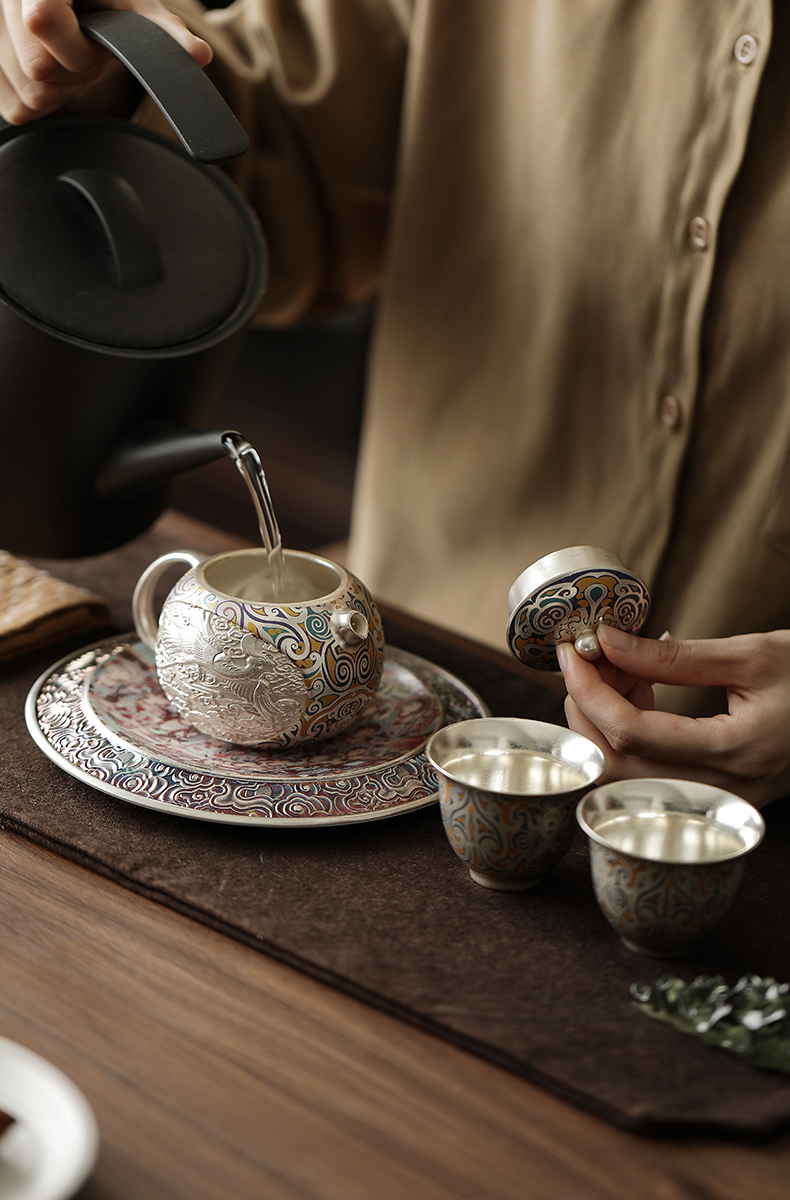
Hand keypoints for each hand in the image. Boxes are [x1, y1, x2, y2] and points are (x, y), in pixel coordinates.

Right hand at [0, 0, 210, 123]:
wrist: (82, 1)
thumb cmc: (107, 0)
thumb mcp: (136, 7)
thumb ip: (163, 32)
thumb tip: (197, 55)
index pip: (43, 21)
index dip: (76, 45)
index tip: (94, 41)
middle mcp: (9, 2)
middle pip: (39, 70)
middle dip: (75, 71)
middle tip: (88, 53)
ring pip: (27, 94)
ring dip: (60, 88)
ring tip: (71, 59)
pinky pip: (16, 110)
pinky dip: (42, 102)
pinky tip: (55, 75)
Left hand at [557, 624, 789, 807]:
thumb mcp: (750, 653)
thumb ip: (673, 656)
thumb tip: (607, 641)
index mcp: (736, 751)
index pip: (632, 733)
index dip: (589, 691)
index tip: (571, 652)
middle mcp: (724, 788)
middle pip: (616, 766)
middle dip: (586, 709)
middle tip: (588, 659)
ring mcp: (720, 799)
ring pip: (626, 776)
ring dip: (604, 722)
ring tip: (622, 669)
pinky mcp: (716, 795)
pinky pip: (649, 774)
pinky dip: (629, 733)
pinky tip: (643, 690)